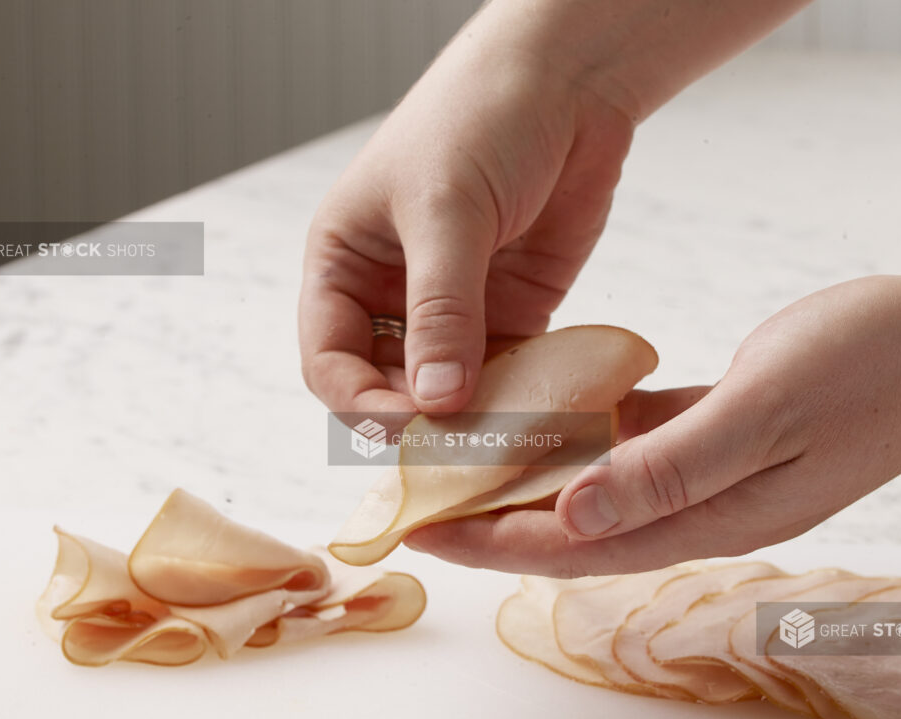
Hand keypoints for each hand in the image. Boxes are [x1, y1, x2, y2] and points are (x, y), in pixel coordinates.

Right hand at [298, 0, 811, 416]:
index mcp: (345, 265)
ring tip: (507, 443)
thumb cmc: (481, 120)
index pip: (331, 361)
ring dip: (473, 421)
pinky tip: (538, 416)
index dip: (362, 403)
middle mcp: (392, 296)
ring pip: (447, 392)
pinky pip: (504, 375)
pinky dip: (516, 401)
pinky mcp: (510, 314)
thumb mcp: (446, 210)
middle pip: (388, 389)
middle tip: (465, 452)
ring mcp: (453, 310)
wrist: (568, 84)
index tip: (413, 426)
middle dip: (420, 423)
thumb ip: (441, 308)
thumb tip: (436, 402)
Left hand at [405, 269, 900, 575]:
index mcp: (712, 514)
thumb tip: (573, 513)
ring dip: (535, 481)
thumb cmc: (869, 368)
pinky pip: (636, 445)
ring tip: (468, 465)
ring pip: (601, 488)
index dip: (497, 540)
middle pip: (577, 527)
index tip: (426, 530)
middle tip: (423, 505)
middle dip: (498, 520)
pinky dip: (587, 438)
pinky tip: (549, 418)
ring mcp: (716, 472)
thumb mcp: (766, 410)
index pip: (578, 545)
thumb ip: (669, 468)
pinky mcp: (723, 432)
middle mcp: (705, 505)